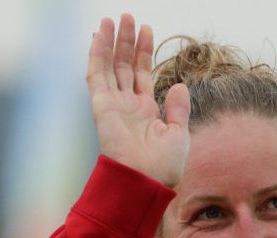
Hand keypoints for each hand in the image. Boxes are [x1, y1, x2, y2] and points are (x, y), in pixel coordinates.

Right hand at [87, 14, 190, 187]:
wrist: (146, 181)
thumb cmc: (164, 167)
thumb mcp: (179, 134)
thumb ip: (179, 109)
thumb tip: (179, 85)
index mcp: (146, 110)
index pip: (142, 74)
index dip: (144, 51)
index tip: (147, 30)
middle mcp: (128, 105)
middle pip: (125, 65)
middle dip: (126, 41)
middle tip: (127, 17)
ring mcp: (114, 104)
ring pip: (110, 66)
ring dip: (111, 42)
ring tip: (114, 19)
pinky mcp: (102, 106)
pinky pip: (97, 75)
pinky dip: (97, 55)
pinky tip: (100, 36)